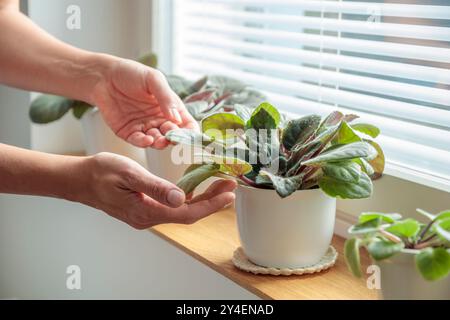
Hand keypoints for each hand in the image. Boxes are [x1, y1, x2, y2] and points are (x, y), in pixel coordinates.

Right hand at [80, 152, 235, 228]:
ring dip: (202, 199)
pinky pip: (172, 207)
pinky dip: (188, 198)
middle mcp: (149, 218)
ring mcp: (147, 215)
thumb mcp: (129, 174)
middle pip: (188, 214)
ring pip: (181, 211)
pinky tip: (197, 188)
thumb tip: (181, 198)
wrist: (80, 180)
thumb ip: (156, 187)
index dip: (210, 205)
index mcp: (146, 211)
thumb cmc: (101, 173)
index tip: (229, 194)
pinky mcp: (145, 209)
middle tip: (230, 185)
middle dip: (212, 201)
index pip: (187, 213)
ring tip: (219, 184)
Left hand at [91, 57, 197, 148]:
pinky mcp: (129, 133)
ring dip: (160, 143)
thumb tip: (177, 119)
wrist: (102, 76)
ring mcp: (145, 127)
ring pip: (158, 141)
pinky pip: (139, 141)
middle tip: (173, 138)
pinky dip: (144, 143)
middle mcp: (160, 119)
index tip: (190, 136)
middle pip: (173, 135)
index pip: (186, 124)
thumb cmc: (131, 73)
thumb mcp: (153, 79)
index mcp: (171, 107)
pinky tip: (146, 139)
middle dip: (175, 139)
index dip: (190, 132)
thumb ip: (166, 98)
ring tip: (160, 140)